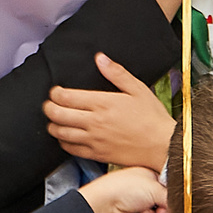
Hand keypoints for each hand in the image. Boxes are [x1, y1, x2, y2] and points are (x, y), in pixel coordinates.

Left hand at [45, 53, 172, 171]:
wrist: (163, 146)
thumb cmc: (152, 118)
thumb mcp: (138, 89)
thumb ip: (116, 73)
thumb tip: (100, 58)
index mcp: (103, 103)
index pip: (66, 97)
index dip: (55, 93)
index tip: (55, 91)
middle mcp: (94, 122)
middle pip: (58, 115)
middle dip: (49, 108)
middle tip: (49, 105)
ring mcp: (94, 140)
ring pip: (61, 134)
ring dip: (52, 126)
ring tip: (54, 120)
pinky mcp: (97, 154)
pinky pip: (72, 150)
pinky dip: (63, 143)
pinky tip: (65, 138)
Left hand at [78, 165, 166, 212]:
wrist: (104, 206)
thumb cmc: (123, 188)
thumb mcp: (154, 187)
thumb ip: (172, 198)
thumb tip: (181, 208)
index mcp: (151, 178)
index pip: (171, 191)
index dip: (172, 200)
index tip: (171, 204)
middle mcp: (147, 193)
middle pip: (166, 208)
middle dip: (162, 212)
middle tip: (157, 211)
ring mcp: (141, 207)